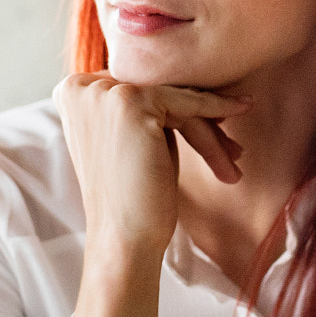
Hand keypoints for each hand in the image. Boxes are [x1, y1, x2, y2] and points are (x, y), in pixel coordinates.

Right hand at [54, 74, 249, 316]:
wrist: (123, 239)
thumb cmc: (131, 196)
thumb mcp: (128, 139)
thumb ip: (140, 106)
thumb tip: (186, 77)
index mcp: (73, 92)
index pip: (138, 87)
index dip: (176, 108)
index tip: (212, 122)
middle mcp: (81, 86)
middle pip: (157, 91)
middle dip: (197, 119)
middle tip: (231, 144)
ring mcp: (103, 92)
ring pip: (174, 98)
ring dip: (209, 130)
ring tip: (235, 156)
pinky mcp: (129, 102)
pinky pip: (185, 101)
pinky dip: (216, 109)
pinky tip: (242, 109)